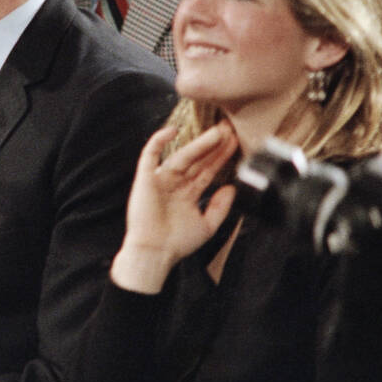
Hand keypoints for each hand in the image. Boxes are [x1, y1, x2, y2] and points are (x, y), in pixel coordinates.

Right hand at [111, 122, 238, 293]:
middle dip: (214, 145)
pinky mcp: (146, 177)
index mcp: (188, 193)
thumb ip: (220, 206)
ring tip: (217, 132)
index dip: (221, 157)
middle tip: (229, 129)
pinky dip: (158, 141)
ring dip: (199, 143)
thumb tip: (231, 187)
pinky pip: (150, 154)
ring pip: (182, 156)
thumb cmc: (177, 243)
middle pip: (198, 160)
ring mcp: (161, 178)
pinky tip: (172, 130)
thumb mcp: (208, 225)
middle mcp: (175, 183)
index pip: (208, 170)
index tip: (236, 142)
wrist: (155, 253)